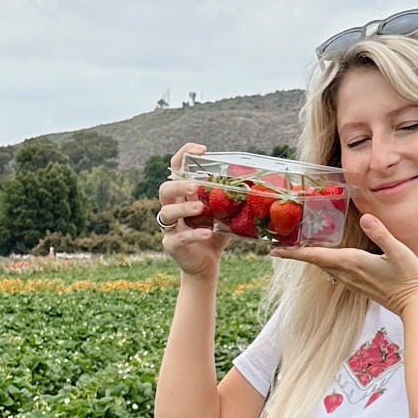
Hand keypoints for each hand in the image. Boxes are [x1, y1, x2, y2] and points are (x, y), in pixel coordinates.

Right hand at [157, 143, 229, 277]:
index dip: (184, 156)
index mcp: (182, 198)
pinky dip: (194, 234)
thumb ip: (229, 201)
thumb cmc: (213, 238)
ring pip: (167, 212)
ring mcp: (170, 228)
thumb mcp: (223, 216)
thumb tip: (252, 184)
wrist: (205, 267)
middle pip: (165, 190)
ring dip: (184, 209)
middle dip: (179, 185)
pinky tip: (208, 232)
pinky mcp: (172, 245)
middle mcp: (172, 209)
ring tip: (201, 208)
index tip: (201, 150)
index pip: (176, 170)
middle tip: (195, 186)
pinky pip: (180, 237)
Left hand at [272, 213, 417, 314]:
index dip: (294, 253)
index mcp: (352, 262)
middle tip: (278, 243)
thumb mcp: (398, 251)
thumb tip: (365, 218)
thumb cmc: (408, 277)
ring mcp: (351, 281)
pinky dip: (323, 262)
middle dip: (296, 253)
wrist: (413, 304)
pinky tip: (324, 255)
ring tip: (295, 247)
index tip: (273, 250)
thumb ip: (381, 234)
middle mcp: (347, 273)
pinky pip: (333, 270)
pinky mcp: (357, 284)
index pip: (316, 256)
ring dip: (309, 257)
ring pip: (323, 266)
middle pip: (314, 261)